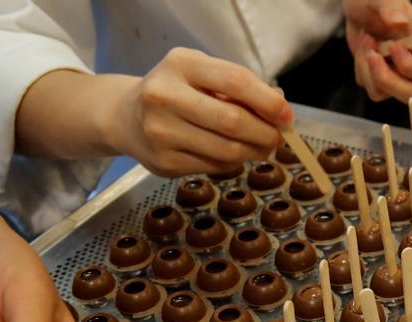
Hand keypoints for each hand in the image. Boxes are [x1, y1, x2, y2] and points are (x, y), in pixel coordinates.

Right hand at [106, 48, 293, 176]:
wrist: (125, 116)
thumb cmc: (176, 91)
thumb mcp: (200, 74)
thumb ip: (237, 88)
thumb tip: (280, 112)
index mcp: (180, 64)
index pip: (236, 81)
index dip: (268, 102)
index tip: (286, 115)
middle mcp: (164, 96)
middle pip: (233, 121)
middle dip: (265, 133)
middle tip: (278, 138)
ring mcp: (161, 132)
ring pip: (227, 151)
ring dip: (253, 152)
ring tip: (261, 147)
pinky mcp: (164, 162)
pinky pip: (214, 167)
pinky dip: (232, 163)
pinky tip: (232, 153)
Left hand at [344, 0, 411, 101]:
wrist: (359, 5)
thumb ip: (392, 7)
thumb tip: (399, 21)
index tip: (392, 47)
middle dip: (387, 79)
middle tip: (372, 55)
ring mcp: (395, 74)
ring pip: (386, 93)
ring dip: (368, 71)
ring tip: (365, 42)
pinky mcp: (378, 78)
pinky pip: (370, 88)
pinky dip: (361, 70)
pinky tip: (362, 49)